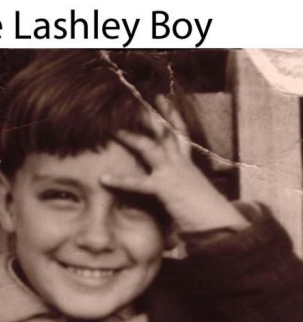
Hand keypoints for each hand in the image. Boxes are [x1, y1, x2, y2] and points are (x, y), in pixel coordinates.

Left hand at [101, 96, 248, 233]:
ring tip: (113, 130)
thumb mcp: (190, 196)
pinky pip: (139, 183)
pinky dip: (120, 181)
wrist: (218, 222)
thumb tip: (170, 194)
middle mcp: (181, 164)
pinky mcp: (165, 187)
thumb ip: (177, 190)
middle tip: (136, 101)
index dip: (171, 115)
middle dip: (151, 116)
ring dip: (132, 138)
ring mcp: (173, 173)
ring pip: (150, 148)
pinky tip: (104, 179)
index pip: (180, 133)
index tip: (162, 99)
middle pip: (165, 132)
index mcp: (187, 165)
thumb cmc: (205, 213)